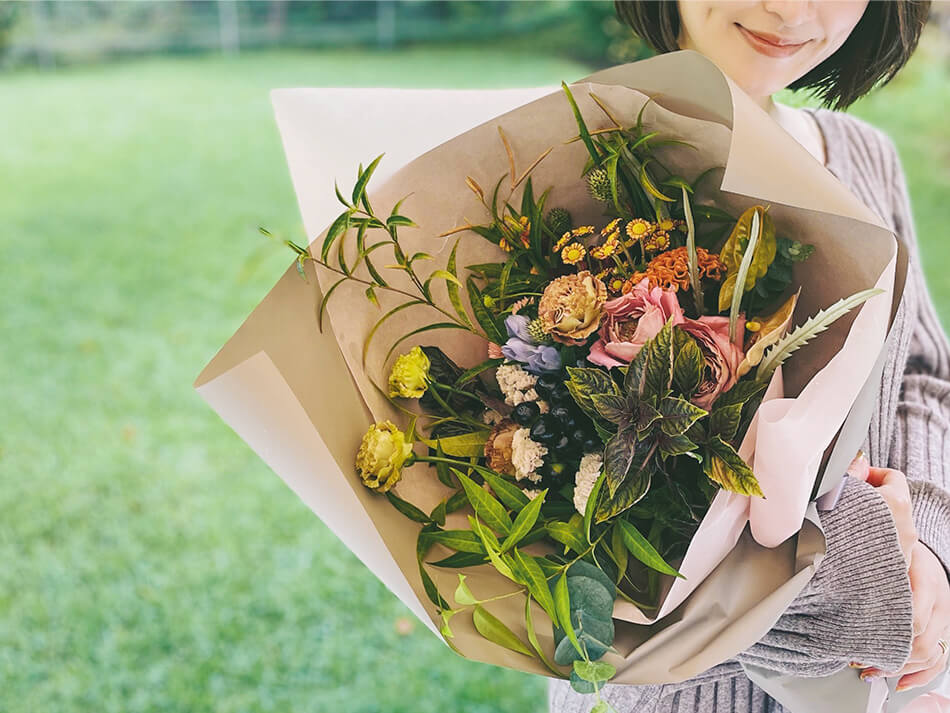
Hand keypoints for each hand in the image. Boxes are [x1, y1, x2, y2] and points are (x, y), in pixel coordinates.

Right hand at [847, 456, 917, 567]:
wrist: (835, 580)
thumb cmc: (836, 534)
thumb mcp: (838, 492)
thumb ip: (851, 472)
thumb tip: (858, 462)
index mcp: (896, 503)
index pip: (892, 476)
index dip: (870, 473)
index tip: (853, 478)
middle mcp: (906, 528)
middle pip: (892, 503)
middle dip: (869, 500)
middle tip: (844, 501)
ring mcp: (902, 552)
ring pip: (889, 528)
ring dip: (870, 523)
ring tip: (842, 526)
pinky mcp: (894, 573)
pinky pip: (885, 550)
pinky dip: (870, 544)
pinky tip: (848, 547)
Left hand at [858, 541, 949, 690]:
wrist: (926, 556)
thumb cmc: (904, 553)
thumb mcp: (894, 552)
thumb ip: (879, 568)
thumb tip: (849, 578)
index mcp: (927, 584)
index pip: (915, 619)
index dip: (890, 634)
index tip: (863, 640)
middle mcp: (940, 606)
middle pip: (921, 644)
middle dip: (891, 658)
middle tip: (860, 661)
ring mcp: (943, 622)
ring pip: (929, 656)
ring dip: (900, 669)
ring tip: (872, 672)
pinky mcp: (942, 632)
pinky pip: (938, 660)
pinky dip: (920, 675)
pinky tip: (902, 683)